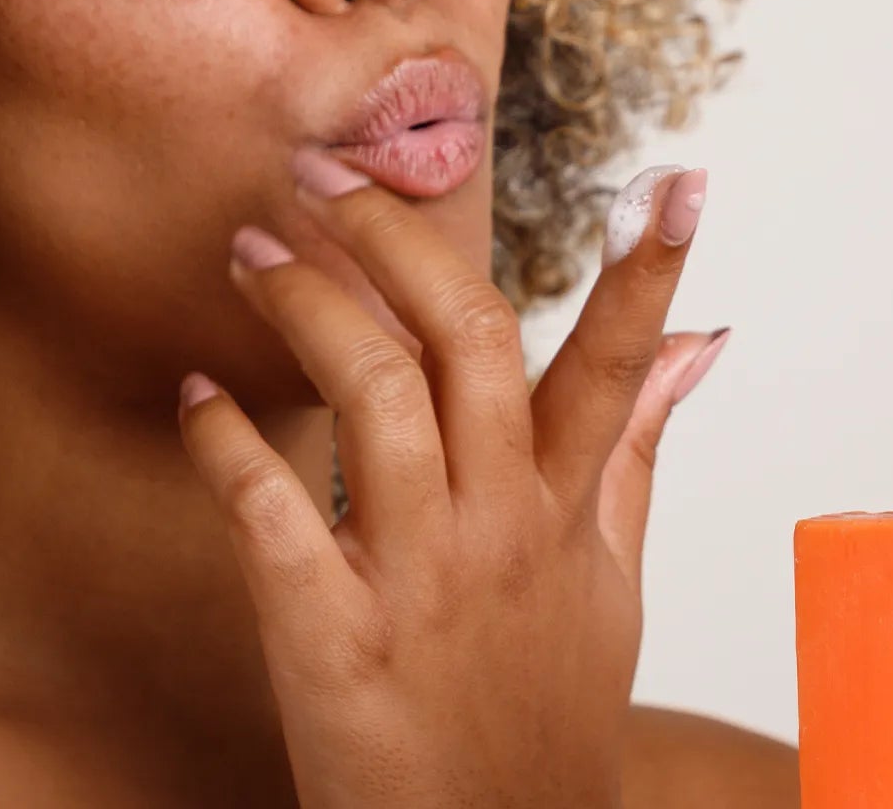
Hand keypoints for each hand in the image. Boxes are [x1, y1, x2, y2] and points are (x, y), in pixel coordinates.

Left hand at [177, 154, 727, 807]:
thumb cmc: (545, 719)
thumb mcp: (611, 585)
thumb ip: (637, 456)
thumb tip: (697, 351)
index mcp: (568, 514)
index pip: (617, 367)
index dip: (647, 271)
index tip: (674, 178)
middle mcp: (503, 531)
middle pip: (471, 343)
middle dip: (399, 239)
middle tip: (327, 174)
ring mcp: (420, 581)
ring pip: (376, 399)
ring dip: (308, 307)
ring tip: (252, 250)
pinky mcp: (331, 635)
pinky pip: (273, 513)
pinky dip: (227, 444)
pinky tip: (194, 397)